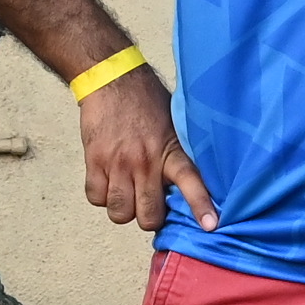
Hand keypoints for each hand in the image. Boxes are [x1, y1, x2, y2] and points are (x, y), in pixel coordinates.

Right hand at [79, 67, 213, 236]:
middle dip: (149, 217)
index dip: (200, 205)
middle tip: (150, 204)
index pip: (191, 182)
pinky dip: (101, 195)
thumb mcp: (175, 124)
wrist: (111, 79)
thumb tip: (192, 180)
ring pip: (120, 213)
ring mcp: (118, 164)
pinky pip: (96, 198)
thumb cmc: (146, 101)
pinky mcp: (94, 161)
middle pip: (147, 216)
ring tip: (127, 191)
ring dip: (124, 208)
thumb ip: (180, 153)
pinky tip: (109, 181)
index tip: (210, 225)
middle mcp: (145, 162)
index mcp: (171, 151)